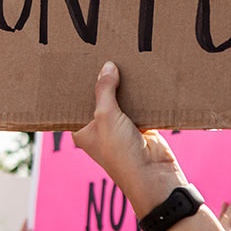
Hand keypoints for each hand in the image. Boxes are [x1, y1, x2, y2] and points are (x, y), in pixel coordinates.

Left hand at [73, 62, 185, 215]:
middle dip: (104, 82)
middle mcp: (100, 128)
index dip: (80, 86)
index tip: (82, 63)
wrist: (153, 175)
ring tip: (123, 60)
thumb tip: (107, 66)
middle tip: (104, 56)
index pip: (77, 103)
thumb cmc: (121, 153)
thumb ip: (104, 90)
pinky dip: (141, 94)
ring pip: (121, 100)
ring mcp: (121, 127)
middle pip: (101, 98)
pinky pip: (139, 104)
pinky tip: (141, 75)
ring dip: (124, 86)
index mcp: (83, 130)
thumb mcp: (106, 117)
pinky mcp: (140, 126)